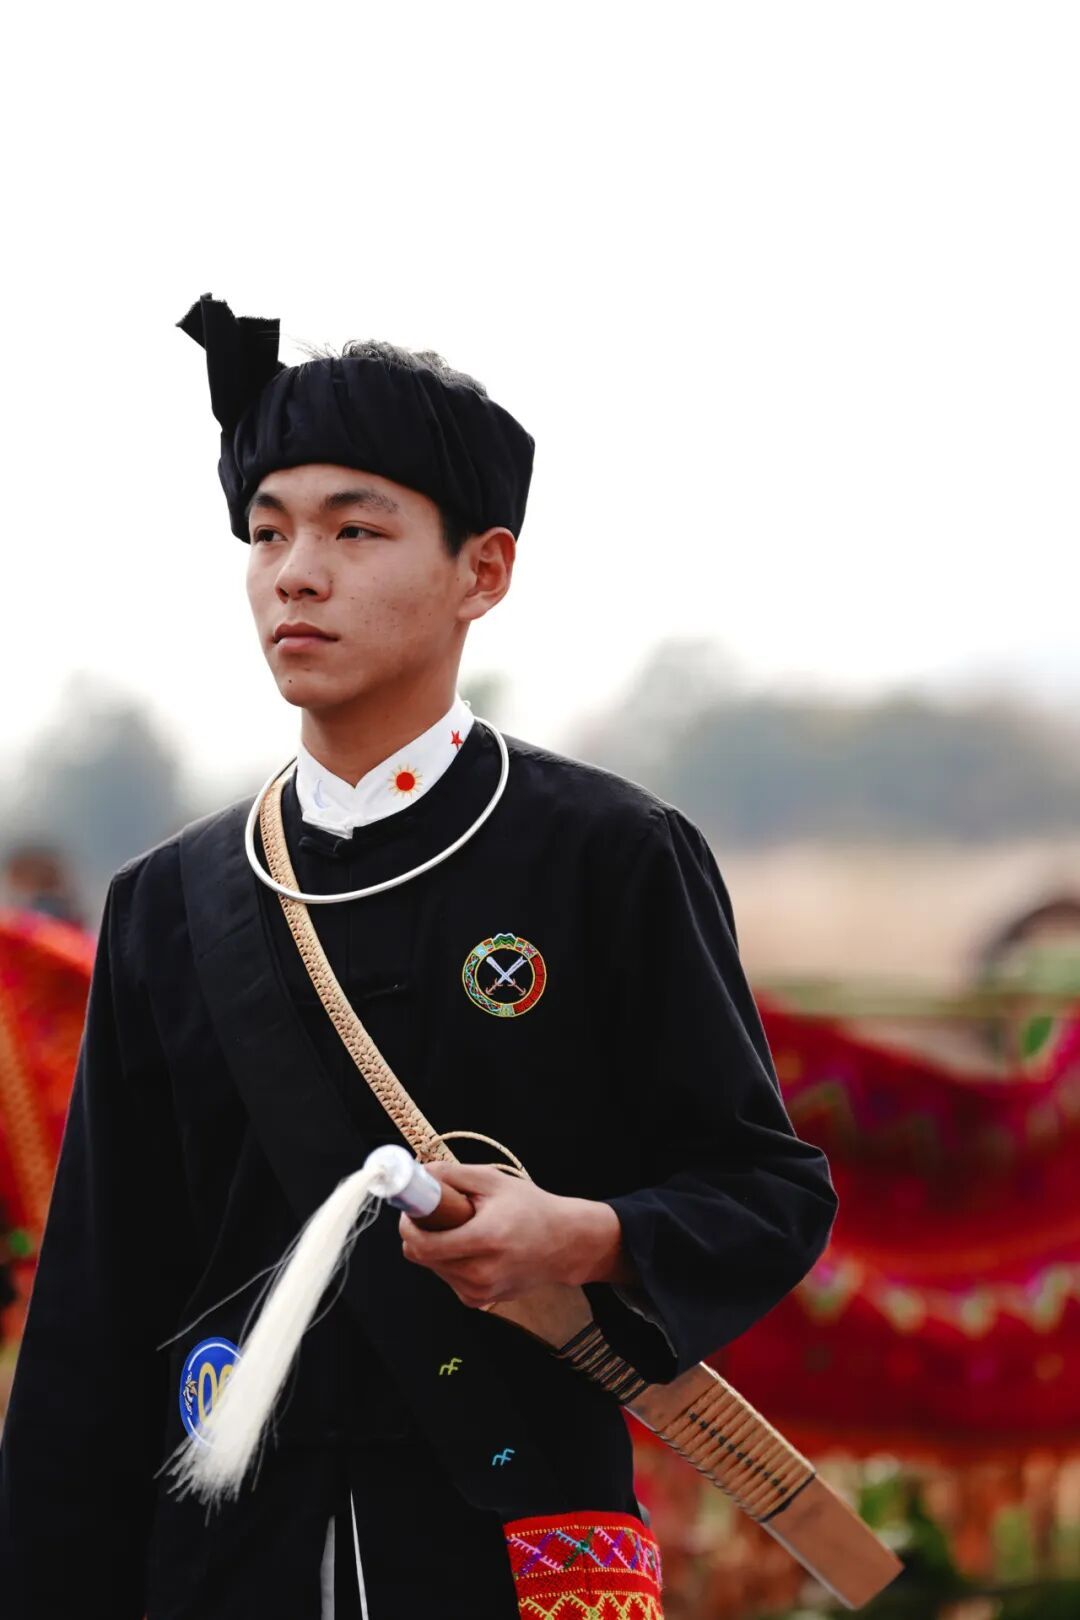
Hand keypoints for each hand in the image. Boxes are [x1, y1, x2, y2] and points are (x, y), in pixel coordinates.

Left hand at [397, 1162, 630, 1308]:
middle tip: (438, 1214)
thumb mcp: (493, 1181)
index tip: (412, 1210)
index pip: (422, 1245)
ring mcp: (479, 1292)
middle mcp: (480, 1273)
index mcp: (484, 1241)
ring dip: (437, 1248)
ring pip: (432, 1268)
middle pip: (421, 1257)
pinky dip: (451, 1261)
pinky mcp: (478, 1301)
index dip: (408, 1226)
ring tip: (465, 1230)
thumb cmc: (531, 1209)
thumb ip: (453, 1175)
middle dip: (422, 1233)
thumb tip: (419, 1173)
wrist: (565, 1245)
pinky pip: (447, 1278)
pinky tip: (474, 1249)